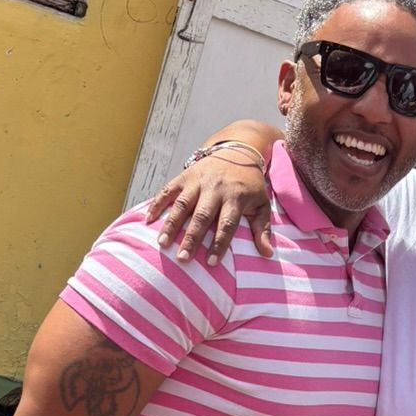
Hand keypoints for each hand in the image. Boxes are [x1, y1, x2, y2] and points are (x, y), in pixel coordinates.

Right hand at [146, 152, 273, 264]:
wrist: (237, 151)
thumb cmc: (250, 185)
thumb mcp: (261, 204)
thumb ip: (263, 229)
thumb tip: (267, 254)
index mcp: (235, 197)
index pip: (227, 224)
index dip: (219, 244)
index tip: (211, 264)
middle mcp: (215, 188)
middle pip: (202, 216)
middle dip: (192, 238)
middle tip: (182, 259)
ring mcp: (197, 181)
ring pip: (182, 204)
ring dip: (171, 224)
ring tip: (162, 244)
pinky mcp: (184, 176)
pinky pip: (168, 190)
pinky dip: (157, 204)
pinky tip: (148, 220)